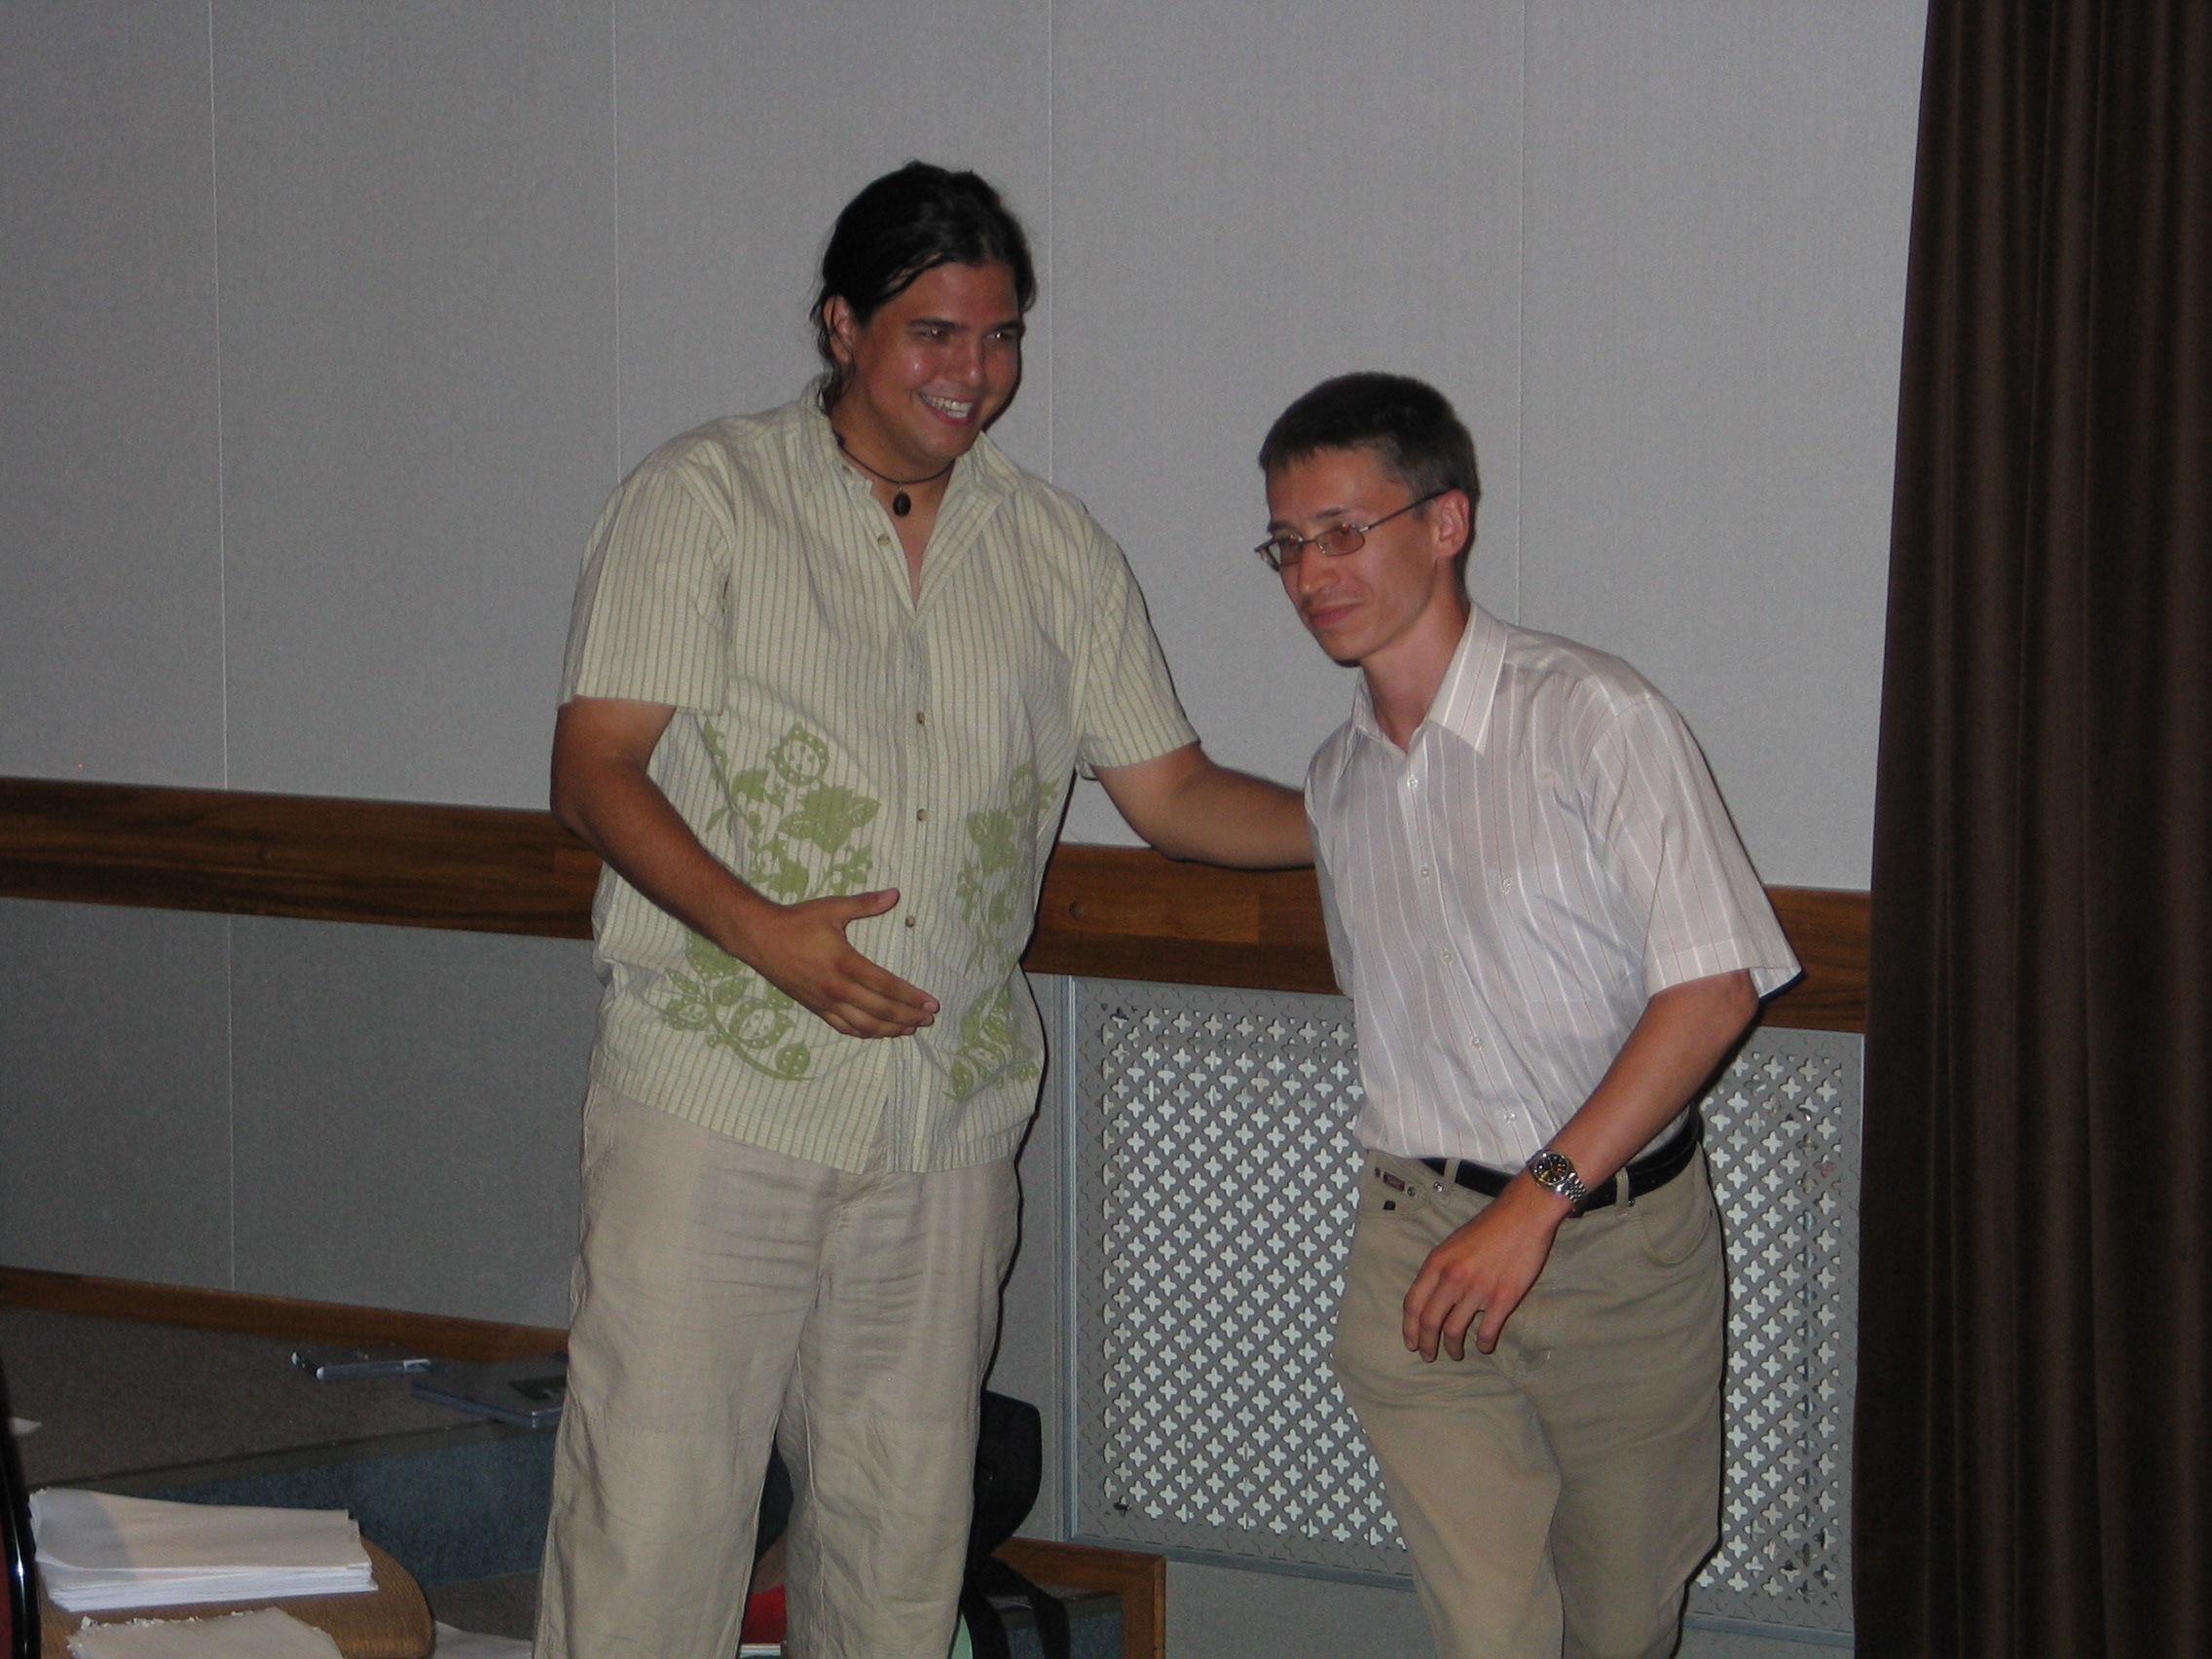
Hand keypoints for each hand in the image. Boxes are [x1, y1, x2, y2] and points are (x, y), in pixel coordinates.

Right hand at [732, 888, 938, 1038]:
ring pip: (863, 1025)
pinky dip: (863, 1033)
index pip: (887, 986)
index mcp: (846, 964)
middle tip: (929, 1019)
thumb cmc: (797, 921)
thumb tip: (895, 894)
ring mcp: (825, 1002)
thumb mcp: (832, 908)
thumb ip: (866, 904)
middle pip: (880, 1010)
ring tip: (909, 1030)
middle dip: (907, 1017)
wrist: (759, 938)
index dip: (912, 997)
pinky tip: (877, 1033)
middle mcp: (837, 989)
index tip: (931, 1004)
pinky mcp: (815, 1008)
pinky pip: (843, 1027)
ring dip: (889, 1030)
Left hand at [1402, 1176, 1573, 1359]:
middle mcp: (1453, 1278)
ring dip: (1453, 1347)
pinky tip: (1484, 1346)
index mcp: (1437, 1262)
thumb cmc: (1488, 1226)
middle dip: (1426, 1343)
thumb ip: (1441, 1269)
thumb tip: (1432, 1295)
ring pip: (1455, 1330)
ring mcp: (1478, 1289)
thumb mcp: (1453, 1242)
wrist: (1523, 1215)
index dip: (1409, 1327)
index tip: (1410, 1341)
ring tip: (1455, 1353)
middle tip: (1428, 1355)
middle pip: (1430, 1321)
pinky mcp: (1504, 1297)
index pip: (1414, 1302)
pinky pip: (1488, 1331)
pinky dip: (1484, 1344)